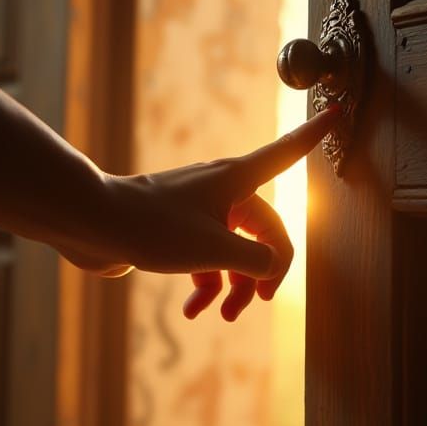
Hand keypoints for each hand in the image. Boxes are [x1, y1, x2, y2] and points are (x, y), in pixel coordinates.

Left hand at [63, 107, 338, 320]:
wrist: (90, 224)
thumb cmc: (154, 227)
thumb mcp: (216, 250)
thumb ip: (257, 260)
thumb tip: (270, 267)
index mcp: (237, 181)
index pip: (286, 153)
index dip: (313, 135)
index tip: (336, 109)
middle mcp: (222, 191)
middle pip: (264, 230)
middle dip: (265, 269)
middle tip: (263, 301)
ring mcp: (198, 211)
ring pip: (235, 250)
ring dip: (234, 286)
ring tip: (222, 316)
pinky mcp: (176, 231)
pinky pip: (206, 259)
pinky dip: (206, 286)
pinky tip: (195, 312)